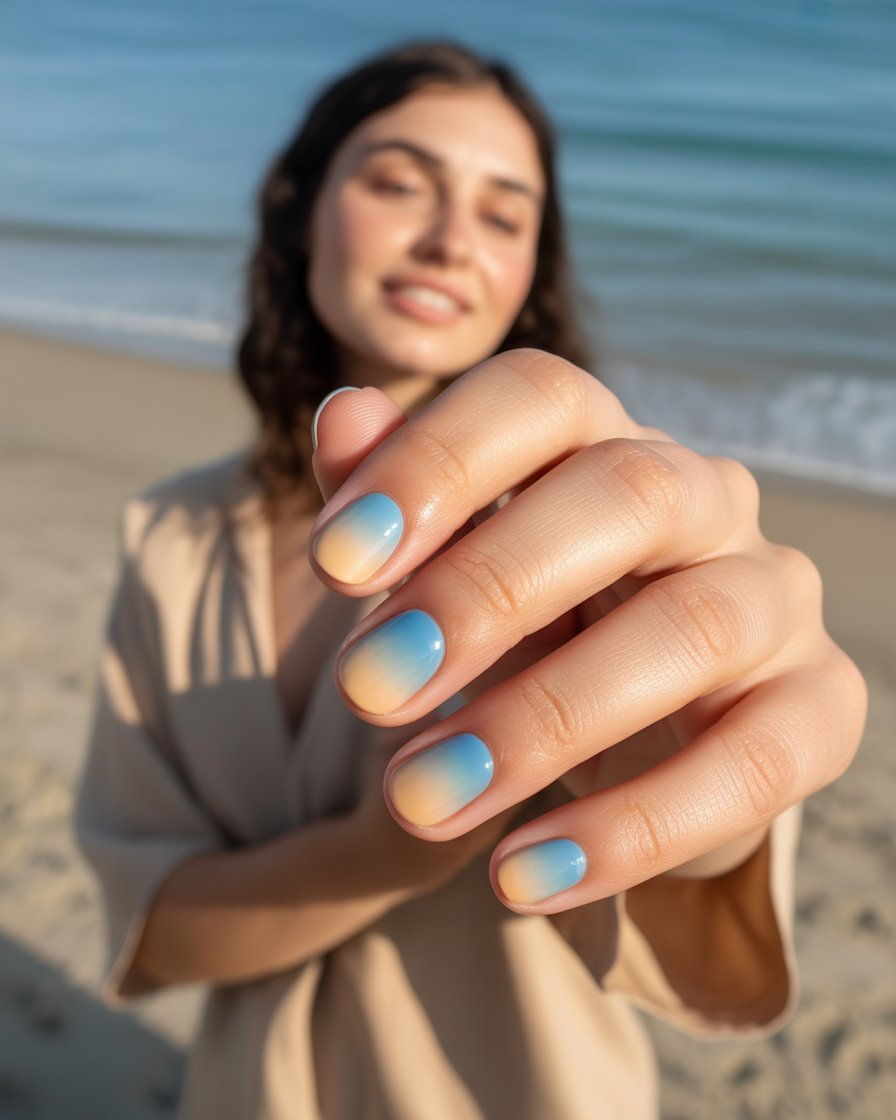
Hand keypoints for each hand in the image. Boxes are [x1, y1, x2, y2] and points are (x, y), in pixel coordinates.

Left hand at [310, 350, 866, 913]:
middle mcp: (706, 499)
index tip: (334, 565)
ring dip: (544, 719)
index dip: (437, 464)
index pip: (540, 398)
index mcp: (603, 441)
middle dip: (489, 590)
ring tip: (419, 798)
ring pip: (693, 628)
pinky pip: (752, 762)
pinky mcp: (818, 706)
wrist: (641, 723)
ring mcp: (774, 597)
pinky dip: (633, 828)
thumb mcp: (444, 563)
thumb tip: (343, 415)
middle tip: (368, 688)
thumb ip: (388, 496)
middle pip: (628, 493)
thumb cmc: (528, 621)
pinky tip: (519, 878)